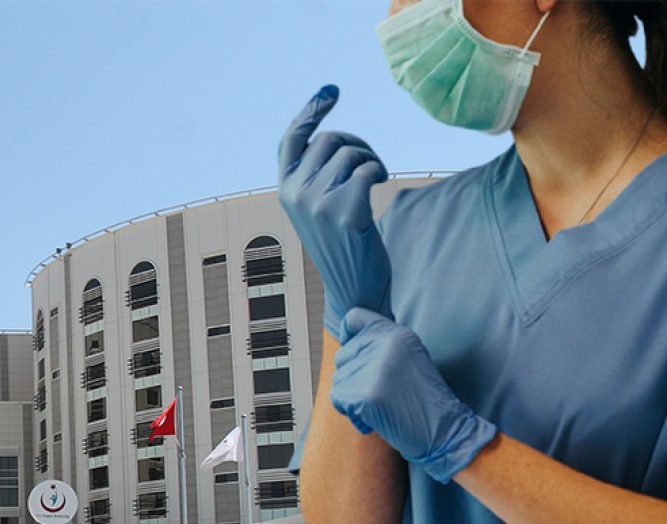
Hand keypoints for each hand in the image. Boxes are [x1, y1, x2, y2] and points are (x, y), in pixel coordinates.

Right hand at [278, 85, 390, 342]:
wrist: (354, 288)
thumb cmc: (342, 244)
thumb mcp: (319, 206)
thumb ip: (317, 175)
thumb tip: (335, 136)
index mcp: (285, 190)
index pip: (291, 139)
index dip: (310, 111)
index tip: (331, 91)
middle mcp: (295, 194)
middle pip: (329, 139)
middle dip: (356, 143)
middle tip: (371, 162)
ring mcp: (318, 204)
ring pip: (350, 152)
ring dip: (371, 159)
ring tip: (376, 177)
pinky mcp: (344, 212)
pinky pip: (367, 168)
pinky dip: (378, 171)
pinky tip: (382, 184)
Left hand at [329, 309, 495, 483]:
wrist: (445, 430)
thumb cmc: (424, 399)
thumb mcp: (409, 358)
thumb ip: (380, 346)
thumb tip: (344, 343)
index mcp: (397, 334)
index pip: (354, 317)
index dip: (348, 335)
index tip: (355, 355)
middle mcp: (386, 345)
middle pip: (342, 356)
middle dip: (352, 378)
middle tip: (379, 393)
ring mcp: (376, 369)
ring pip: (339, 380)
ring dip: (353, 398)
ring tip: (381, 406)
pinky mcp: (367, 394)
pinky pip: (339, 400)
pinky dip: (352, 414)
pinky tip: (374, 419)